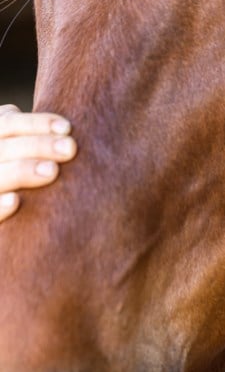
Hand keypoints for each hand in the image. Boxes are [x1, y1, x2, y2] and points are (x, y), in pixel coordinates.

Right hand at [0, 105, 76, 221]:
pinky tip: (15, 201)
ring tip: (52, 170)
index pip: (7, 123)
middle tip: (70, 148)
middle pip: (3, 147)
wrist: (5, 249)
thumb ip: (40, 148)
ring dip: (21, 169)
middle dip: (38, 144)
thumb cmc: (37, 196)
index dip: (35, 123)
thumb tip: (70, 132)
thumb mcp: (33, 163)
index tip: (67, 128)